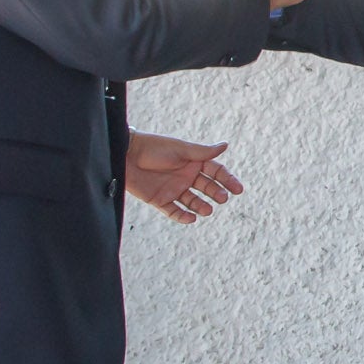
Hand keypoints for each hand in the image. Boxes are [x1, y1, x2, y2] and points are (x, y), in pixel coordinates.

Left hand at [125, 132, 241, 222]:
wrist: (126, 155)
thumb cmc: (154, 148)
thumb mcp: (180, 150)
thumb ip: (202, 152)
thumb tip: (225, 145)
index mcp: (193, 162)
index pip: (216, 172)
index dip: (227, 180)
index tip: (238, 189)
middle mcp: (186, 176)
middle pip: (207, 187)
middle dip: (216, 193)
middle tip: (222, 198)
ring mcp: (174, 189)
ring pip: (193, 202)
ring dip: (201, 206)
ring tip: (207, 210)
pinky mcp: (160, 200)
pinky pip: (174, 211)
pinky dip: (183, 216)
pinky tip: (191, 218)